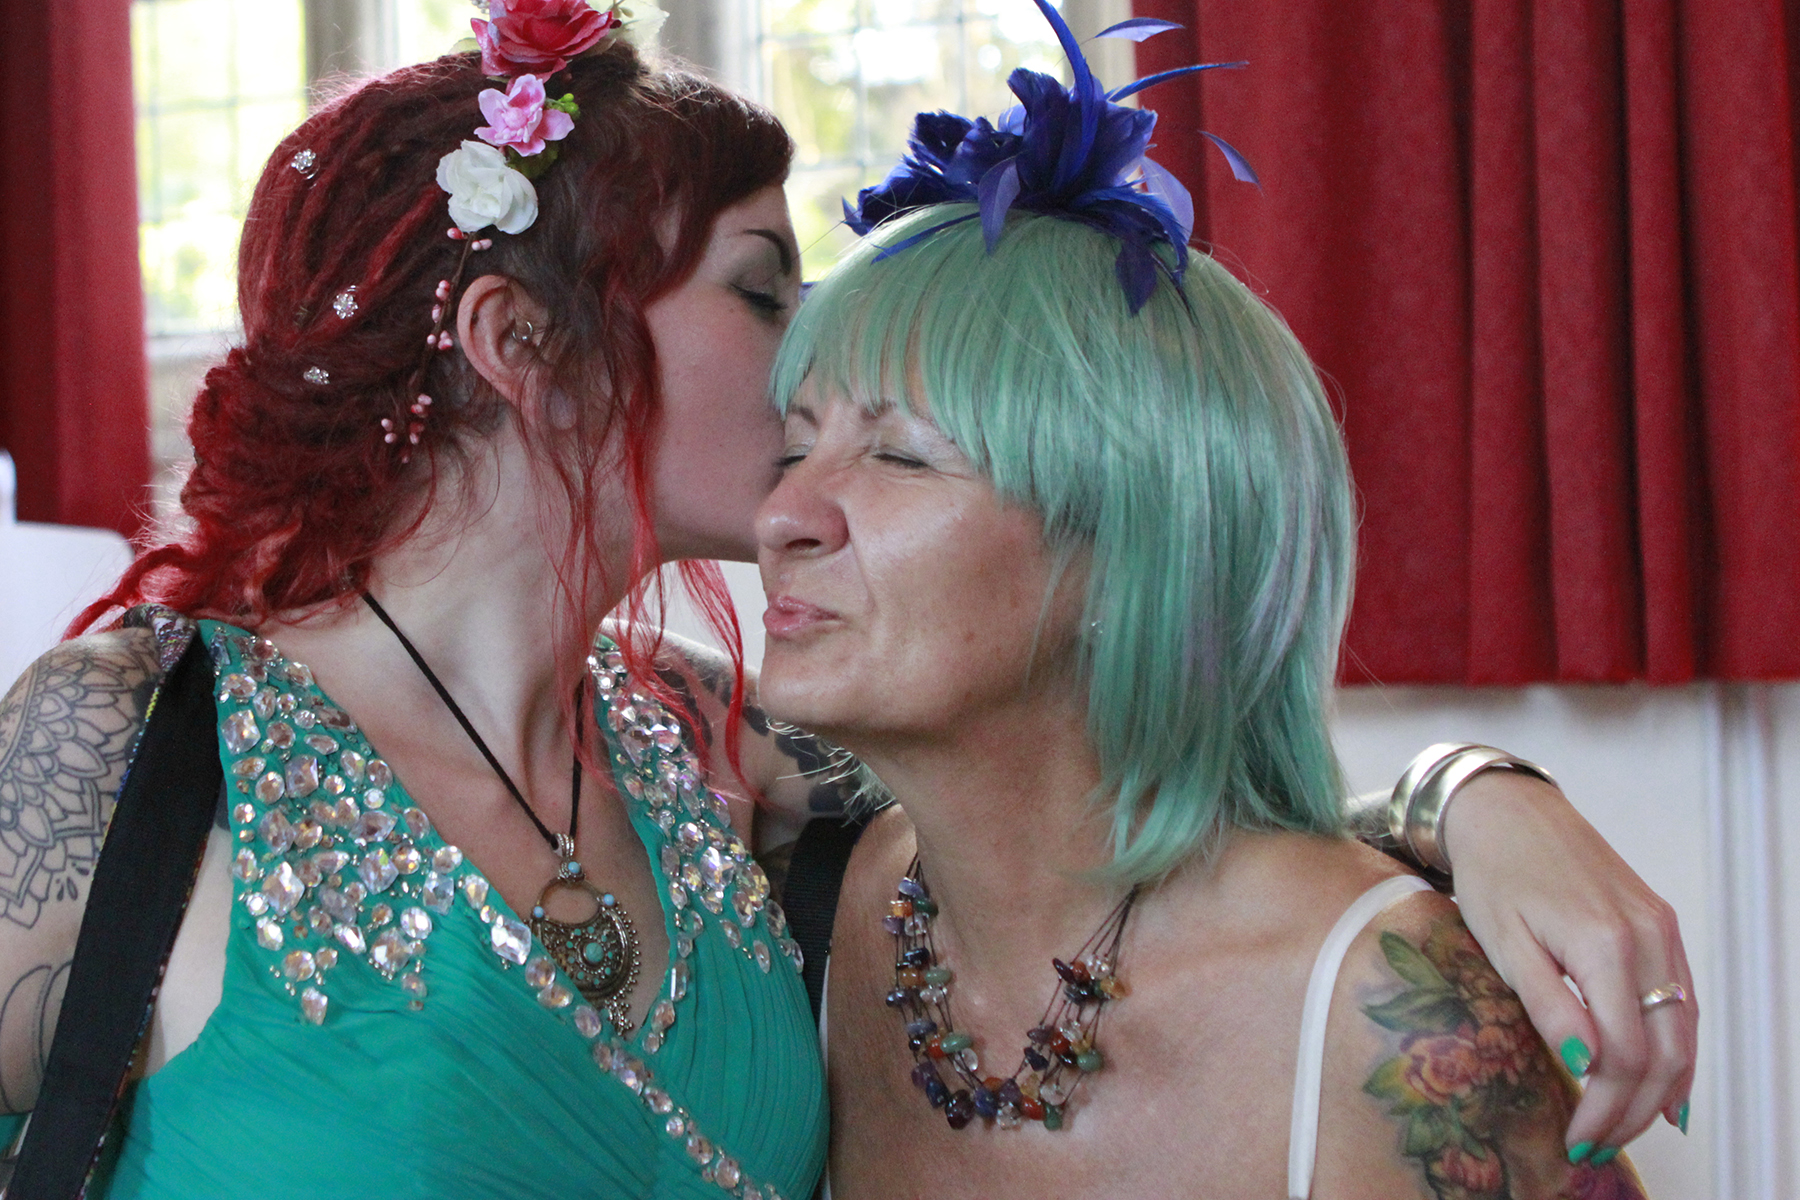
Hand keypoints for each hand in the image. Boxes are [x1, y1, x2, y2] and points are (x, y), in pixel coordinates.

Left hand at [1443, 770, 1695, 1160]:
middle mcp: (1646, 938)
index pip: (1625, 1055)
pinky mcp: (1660, 925)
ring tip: (1621, 1129)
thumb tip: (1586, 1065)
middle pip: (1664, 1054)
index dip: (1605, 1108)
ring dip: (1658, 1091)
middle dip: (1632, 1113)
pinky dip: (1675, 1052)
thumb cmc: (1493, 874)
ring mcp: (1661, 931)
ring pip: (1684, 1033)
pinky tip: (1659, 1087)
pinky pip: (1682, 1003)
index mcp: (1603, 944)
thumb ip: (1548, 1004)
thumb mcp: (1503, 942)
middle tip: (1596, 1147)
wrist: (1509, 811)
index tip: (1577, 1141)